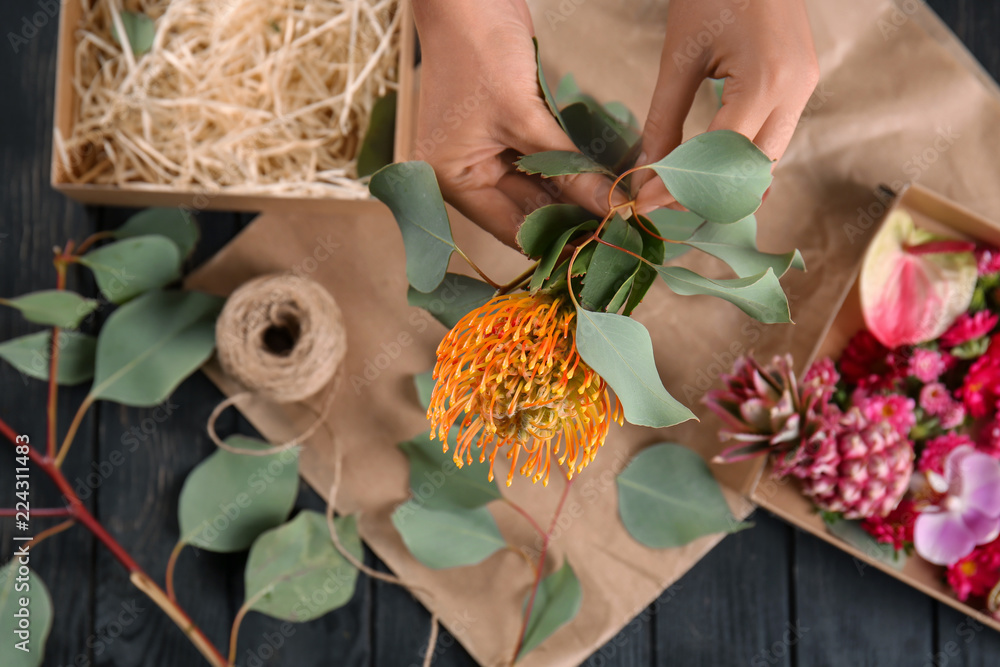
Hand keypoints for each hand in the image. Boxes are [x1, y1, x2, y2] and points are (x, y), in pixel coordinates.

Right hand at [412, 0, 623, 247]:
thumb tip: (609, 208)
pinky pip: (540, 165)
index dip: (555, 241)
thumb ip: (566, 168)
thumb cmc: (481, 52)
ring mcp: (484, 154)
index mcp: (452, 181)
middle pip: (524, 212)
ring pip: (537, 190)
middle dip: (569, 220)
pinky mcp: (505, 134)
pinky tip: (599, 184)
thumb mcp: (525, 117)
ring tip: (614, 213)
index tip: (599, 249)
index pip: (510, 227)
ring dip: (573, 197)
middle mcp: (464, 175)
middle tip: (616, 233)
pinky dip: (566, 171)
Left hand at [633, 0, 818, 212]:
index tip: (644, 201)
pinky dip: (742, 157)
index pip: (720, 158)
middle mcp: (795, 91)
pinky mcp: (803, 81)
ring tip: (680, 187)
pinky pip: (774, 135)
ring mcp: (805, 87)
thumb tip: (649, 170)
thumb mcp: (679, 56)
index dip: (681, 185)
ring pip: (767, 158)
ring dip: (727, 179)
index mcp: (766, 82)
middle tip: (661, 199)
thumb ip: (664, 119)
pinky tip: (711, 167)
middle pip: (752, 170)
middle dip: (708, 192)